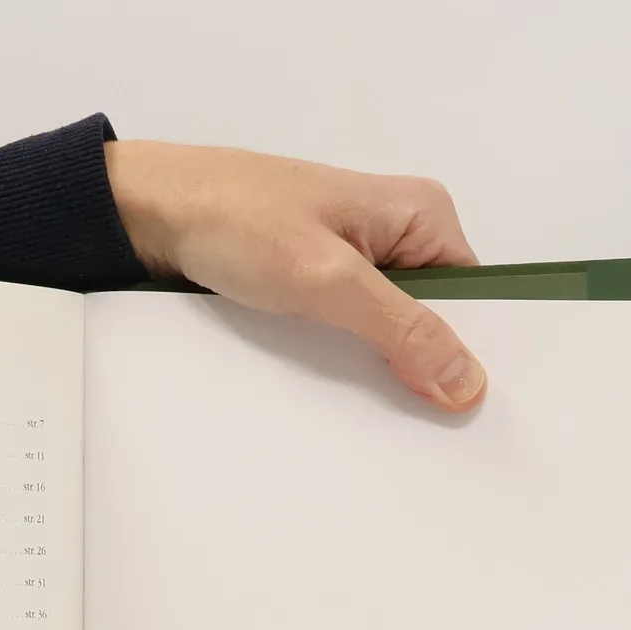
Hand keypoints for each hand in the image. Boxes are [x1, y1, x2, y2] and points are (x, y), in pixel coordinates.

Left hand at [104, 140, 485, 411]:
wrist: (153, 212)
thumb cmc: (234, 217)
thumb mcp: (328, 280)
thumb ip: (401, 330)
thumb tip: (466, 380)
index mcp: (422, 214)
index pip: (477, 298)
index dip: (474, 353)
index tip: (469, 409)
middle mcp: (399, 234)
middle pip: (437, 320)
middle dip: (424, 366)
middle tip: (415, 417)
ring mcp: (359, 262)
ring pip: (391, 333)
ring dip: (379, 367)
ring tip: (368, 401)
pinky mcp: (321, 284)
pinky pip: (352, 334)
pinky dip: (345, 360)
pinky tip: (334, 385)